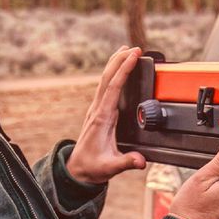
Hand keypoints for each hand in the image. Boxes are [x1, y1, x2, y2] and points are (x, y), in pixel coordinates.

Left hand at [65, 46, 147, 185]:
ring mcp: (97, 109)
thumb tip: (141, 160)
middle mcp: (98, 110)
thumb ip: (126, 162)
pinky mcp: (99, 112)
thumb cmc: (93, 167)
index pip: (114, 87)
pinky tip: (118, 70)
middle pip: (108, 78)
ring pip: (105, 80)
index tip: (133, 56)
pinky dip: (113, 74)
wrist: (78, 170)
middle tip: (134, 48)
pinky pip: (106, 88)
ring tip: (126, 50)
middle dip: (120, 60)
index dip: (123, 69)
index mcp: (102, 118)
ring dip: (115, 64)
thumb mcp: (110, 167)